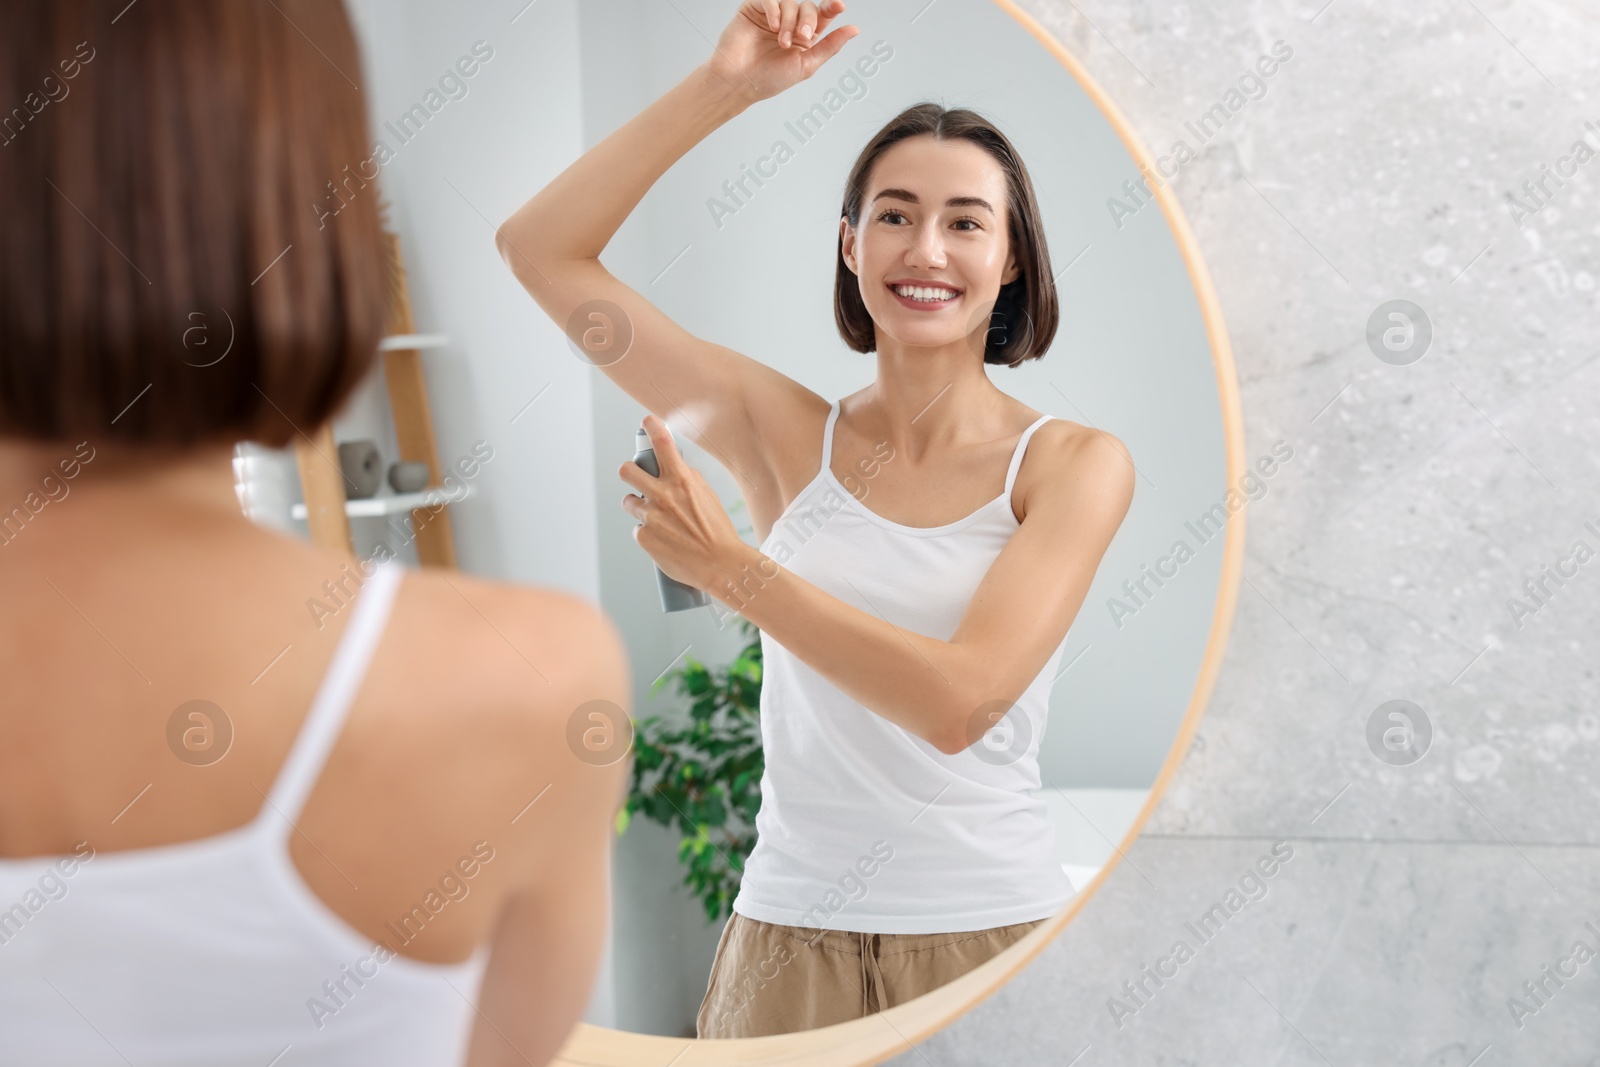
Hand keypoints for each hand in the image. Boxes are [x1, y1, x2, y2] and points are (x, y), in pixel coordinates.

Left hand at [619, 414, 746, 590]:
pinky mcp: (644, 537)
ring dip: (638, 507)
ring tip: (656, 518)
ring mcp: (650, 517)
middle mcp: (662, 495)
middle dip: (629, 472)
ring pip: (629, 502)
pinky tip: (665, 540)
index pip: (662, 444)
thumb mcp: (709, 497)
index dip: (652, 427)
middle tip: (636, 478)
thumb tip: (677, 472)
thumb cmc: (719, 532)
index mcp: (682, 481)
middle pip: (627, 471)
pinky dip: (649, 534)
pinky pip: (639, 529)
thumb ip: (689, 481)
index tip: (647, 421)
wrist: (720, 564)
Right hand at [704, 0, 859, 105]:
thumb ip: (830, 46)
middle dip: (809, 20)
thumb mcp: (806, 65)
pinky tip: (772, 27)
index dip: (831, 7)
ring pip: (790, 3)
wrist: (739, 82)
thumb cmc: (769, 79)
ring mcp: (772, 14)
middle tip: (802, 37)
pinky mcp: (754, 8)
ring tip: (782, 41)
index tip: (839, 6)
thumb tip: (854, 29)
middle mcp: (789, 22)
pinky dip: (774, 10)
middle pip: (808, 7)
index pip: (822, 15)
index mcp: (804, 35)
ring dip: (789, 21)